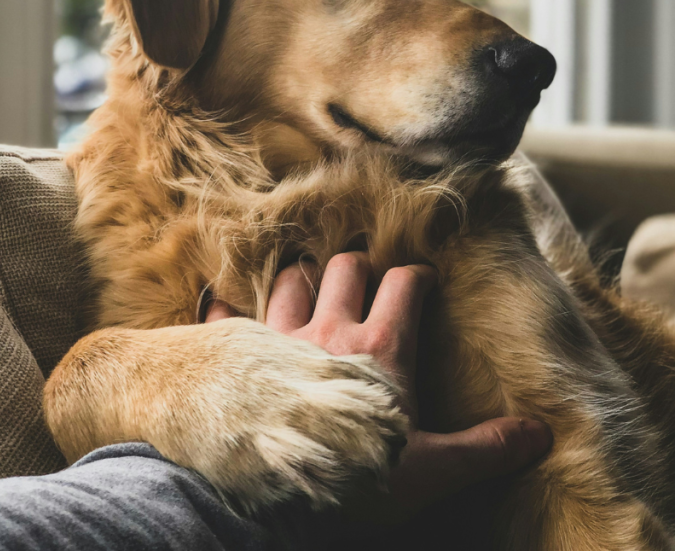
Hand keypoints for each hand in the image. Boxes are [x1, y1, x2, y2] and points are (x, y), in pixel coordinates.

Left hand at [205, 253, 552, 511]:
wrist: (275, 497)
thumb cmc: (356, 482)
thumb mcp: (431, 470)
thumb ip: (484, 449)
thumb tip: (541, 433)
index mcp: (380, 348)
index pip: (404, 285)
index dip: (418, 276)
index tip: (424, 281)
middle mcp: (329, 330)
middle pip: (345, 267)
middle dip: (358, 266)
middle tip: (364, 280)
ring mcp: (277, 337)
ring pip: (291, 279)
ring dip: (301, 278)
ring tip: (308, 286)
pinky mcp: (237, 354)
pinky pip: (226, 312)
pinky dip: (226, 305)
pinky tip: (221, 302)